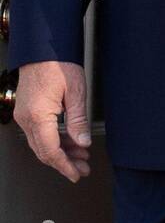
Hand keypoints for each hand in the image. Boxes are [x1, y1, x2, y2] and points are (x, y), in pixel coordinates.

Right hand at [14, 61, 92, 181]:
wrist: (42, 48)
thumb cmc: (58, 64)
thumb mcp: (75, 92)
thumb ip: (78, 120)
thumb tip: (82, 143)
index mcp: (37, 116)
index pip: (51, 151)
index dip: (65, 165)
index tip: (76, 174)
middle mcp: (26, 119)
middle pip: (44, 151)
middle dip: (64, 162)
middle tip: (83, 168)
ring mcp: (24, 115)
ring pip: (41, 143)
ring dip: (61, 151)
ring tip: (81, 156)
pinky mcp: (27, 111)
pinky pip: (39, 133)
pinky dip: (55, 140)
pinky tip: (69, 141)